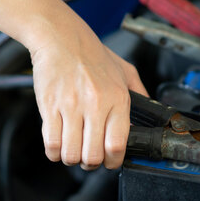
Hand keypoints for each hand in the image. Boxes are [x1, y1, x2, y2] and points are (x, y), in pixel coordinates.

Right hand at [30, 18, 147, 169]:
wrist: (61, 37)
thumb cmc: (92, 54)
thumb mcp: (125, 70)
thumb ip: (140, 92)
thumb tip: (150, 113)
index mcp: (117, 98)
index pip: (117, 145)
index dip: (112, 161)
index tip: (109, 161)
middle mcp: (95, 104)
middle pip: (92, 156)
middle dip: (91, 164)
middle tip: (88, 157)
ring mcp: (71, 106)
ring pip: (71, 154)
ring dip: (71, 158)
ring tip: (73, 149)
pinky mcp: (49, 106)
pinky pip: (51, 144)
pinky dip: (54, 152)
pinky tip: (58, 144)